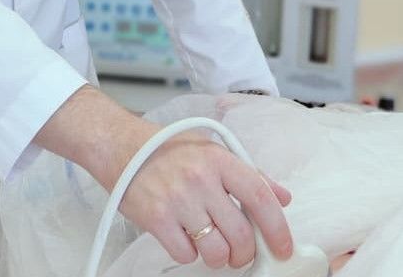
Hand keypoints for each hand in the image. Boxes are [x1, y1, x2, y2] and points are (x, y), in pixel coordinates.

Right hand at [34, 87, 292, 271]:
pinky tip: (182, 236)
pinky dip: (188, 253)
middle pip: (240, 234)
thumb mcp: (211, 149)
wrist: (118, 145)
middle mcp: (200, 178)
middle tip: (238, 252)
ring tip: (210, 245)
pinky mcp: (155, 218)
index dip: (277, 229)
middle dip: (244, 253)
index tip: (283, 249)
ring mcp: (177, 199)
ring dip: (218, 257)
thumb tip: (282, 197)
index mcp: (218, 158)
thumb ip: (249, 173)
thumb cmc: (166, 147)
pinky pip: (186, 254)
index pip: (260, 197)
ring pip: (215, 251)